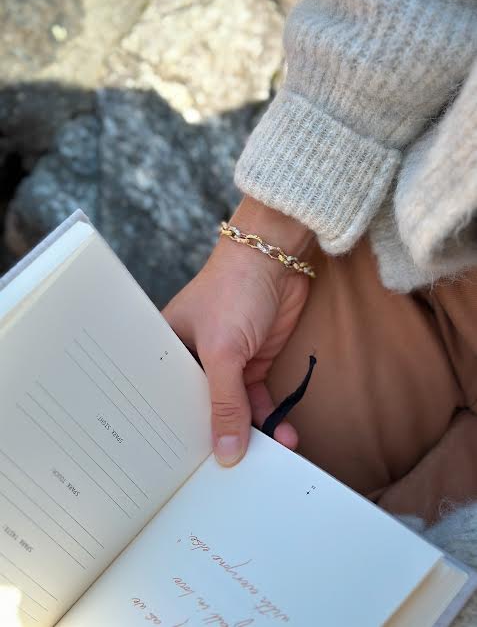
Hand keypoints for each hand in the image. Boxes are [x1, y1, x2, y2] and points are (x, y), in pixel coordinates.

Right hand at [162, 196, 313, 465]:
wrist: (277, 259)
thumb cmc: (233, 291)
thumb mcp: (223, 352)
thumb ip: (225, 403)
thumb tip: (226, 453)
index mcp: (167, 353)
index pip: (165, 403)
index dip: (174, 435)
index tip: (184, 470)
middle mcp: (192, 360)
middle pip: (201, 409)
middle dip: (216, 437)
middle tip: (226, 476)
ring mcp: (226, 362)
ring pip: (234, 408)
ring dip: (251, 433)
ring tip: (265, 463)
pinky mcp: (254, 362)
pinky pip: (258, 399)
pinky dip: (270, 418)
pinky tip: (283, 438)